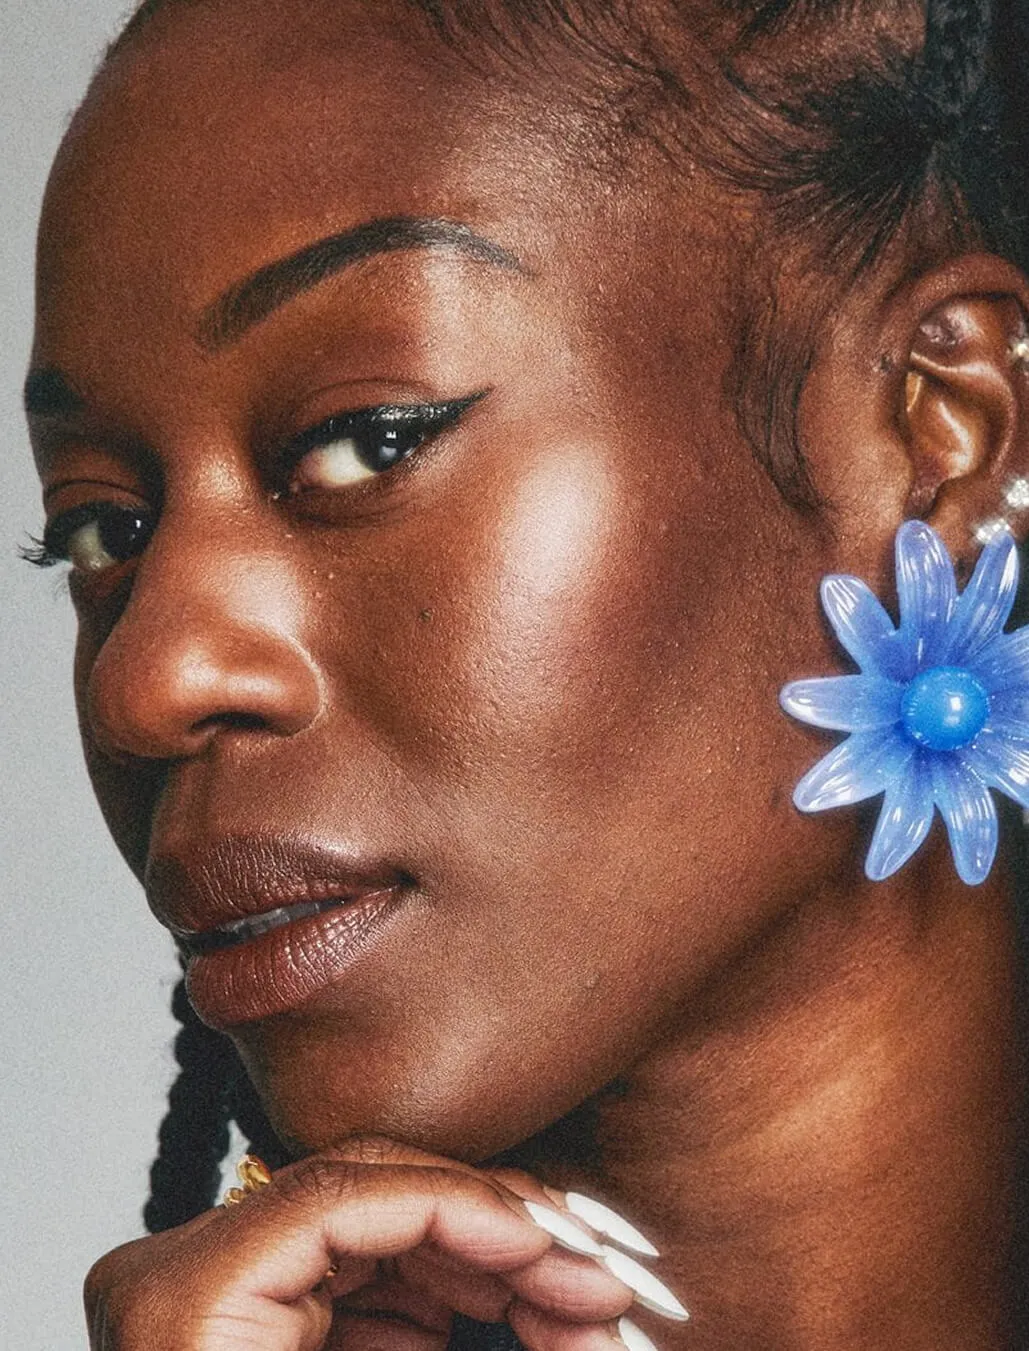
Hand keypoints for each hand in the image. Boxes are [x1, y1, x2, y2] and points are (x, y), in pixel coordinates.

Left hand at [84, 1136, 680, 1350]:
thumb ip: (460, 1342)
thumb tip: (586, 1322)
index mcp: (191, 1296)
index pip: (344, 1193)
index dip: (466, 1208)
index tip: (556, 1249)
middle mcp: (195, 1266)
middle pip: (373, 1198)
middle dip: (497, 1240)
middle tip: (594, 1285)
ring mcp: (223, 1283)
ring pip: (381, 1233)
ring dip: (486, 1271)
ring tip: (574, 1316)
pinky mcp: (254, 1310)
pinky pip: (358, 1277)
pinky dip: (438, 1299)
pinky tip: (512, 1323)